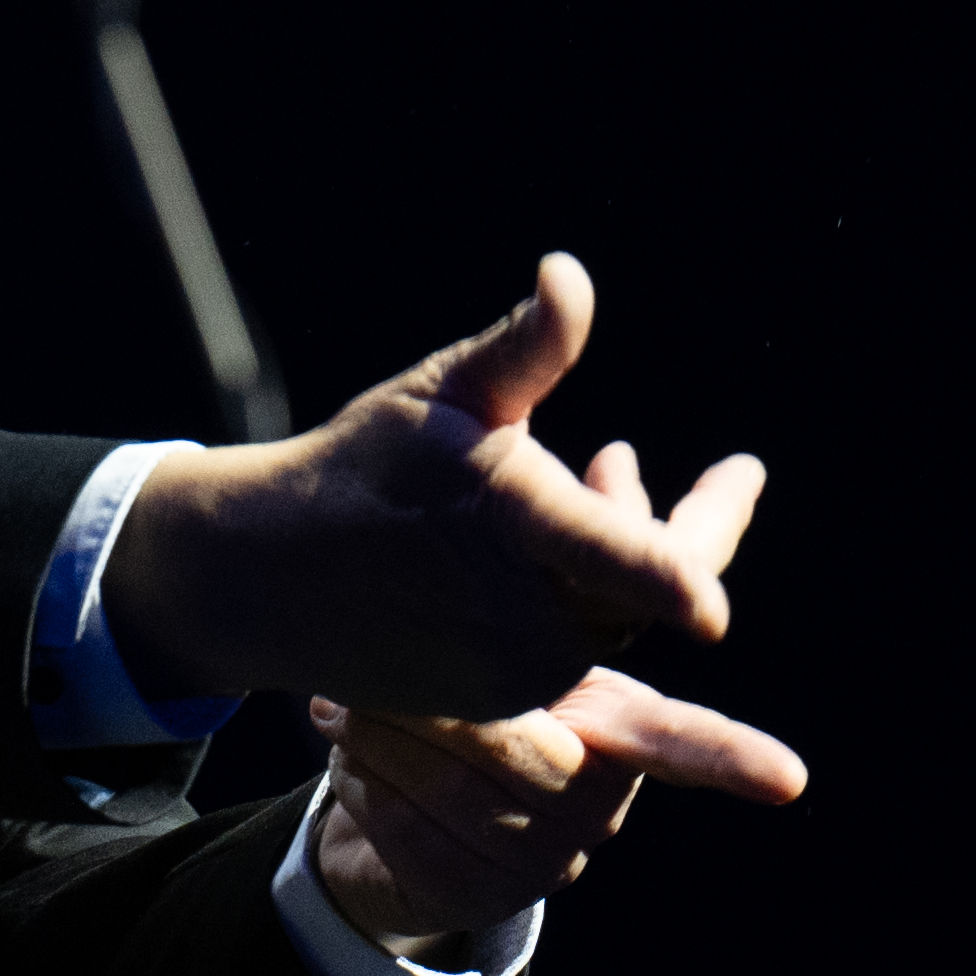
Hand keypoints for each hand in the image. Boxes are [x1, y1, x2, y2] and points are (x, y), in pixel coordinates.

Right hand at [112, 257, 773, 729]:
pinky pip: (576, 650)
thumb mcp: (444, 392)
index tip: (712, 605)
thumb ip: (527, 344)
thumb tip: (570, 273)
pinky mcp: (499, 702)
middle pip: (657, 580)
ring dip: (625, 557)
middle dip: (690, 523)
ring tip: (602, 477)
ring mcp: (512, 668)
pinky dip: (581, 601)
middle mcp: (523, 612)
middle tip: (705, 470)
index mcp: (515, 524)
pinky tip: (544, 554)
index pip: (618, 556)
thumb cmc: (359, 467)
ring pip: (619, 615)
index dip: (676, 575)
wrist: (263, 578)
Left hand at [301, 433, 810, 949]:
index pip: (689, 740)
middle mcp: (600, 802)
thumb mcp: (506, 602)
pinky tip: (343, 748)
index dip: (732, 760)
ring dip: (386, 736)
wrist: (379, 793)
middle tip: (368, 680)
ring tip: (345, 704)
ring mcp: (543, 859)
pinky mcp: (474, 892)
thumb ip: (573, 536)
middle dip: (440, 711)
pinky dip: (360, 780)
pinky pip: (405, 830)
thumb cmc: (460, 678)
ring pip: (453, 787)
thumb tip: (617, 457)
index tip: (787, 781)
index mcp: (621, 727)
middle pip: (524, 753)